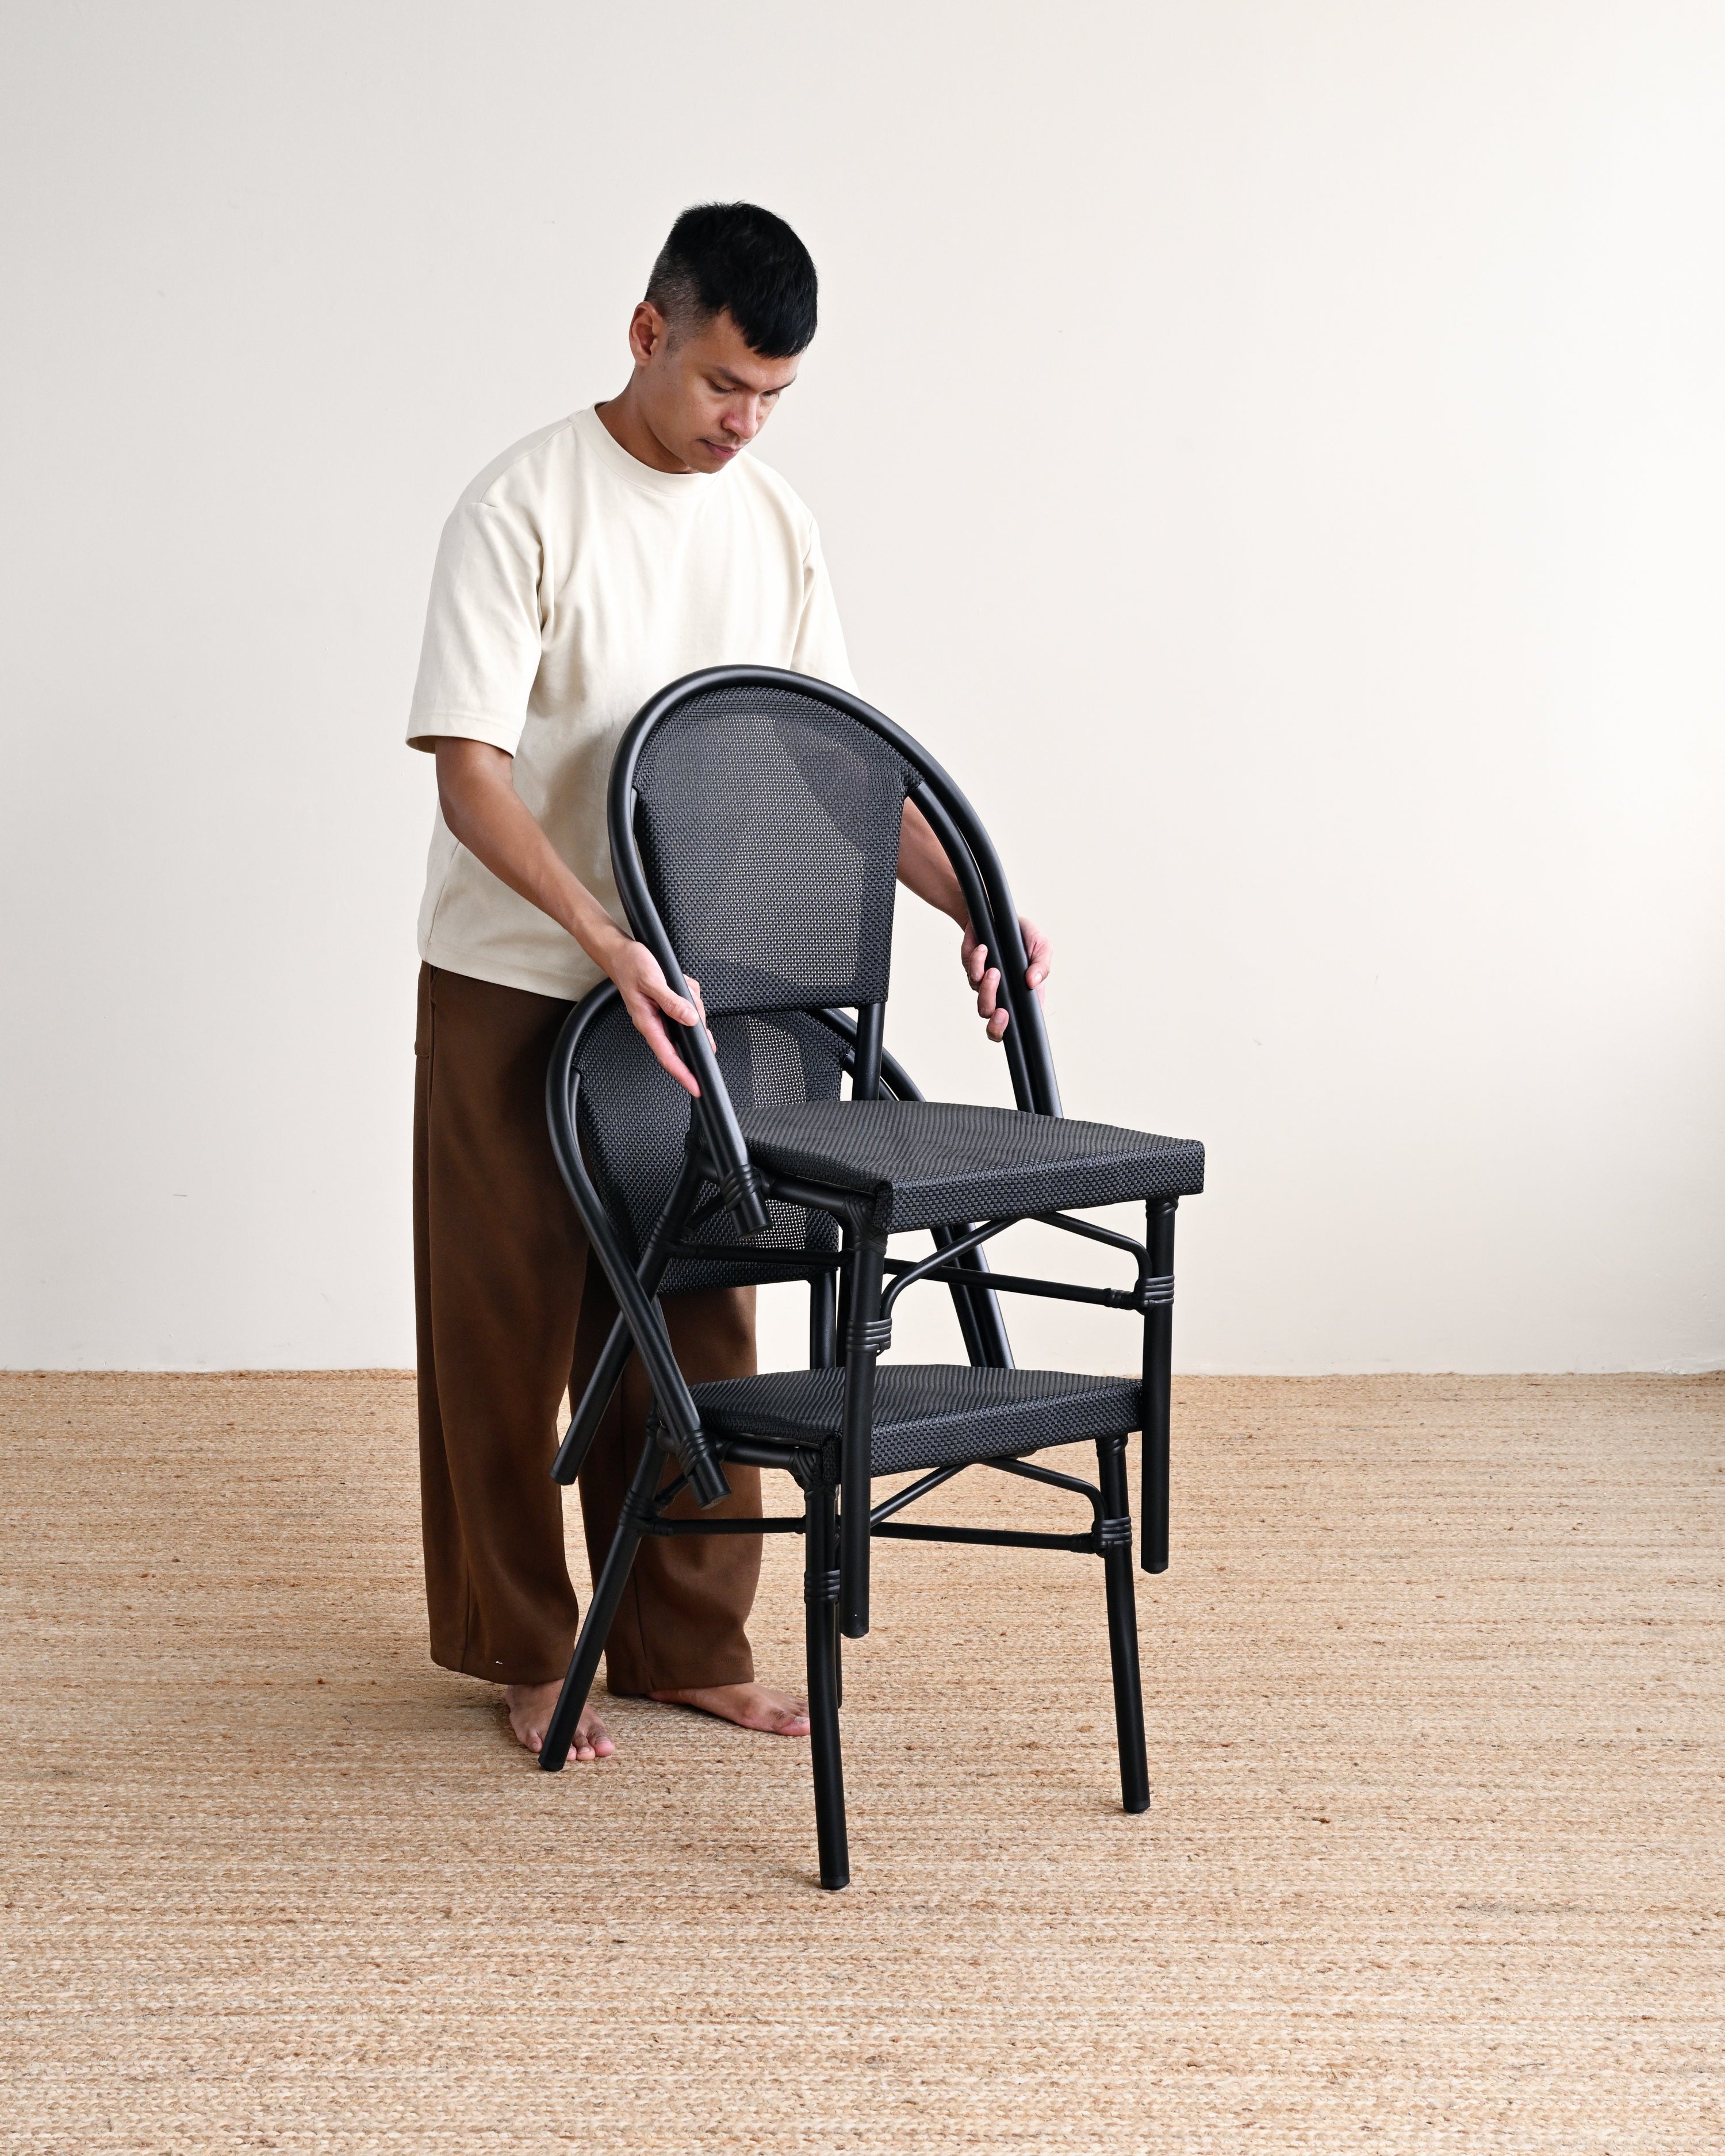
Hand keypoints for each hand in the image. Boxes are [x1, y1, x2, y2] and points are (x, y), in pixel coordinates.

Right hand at [606, 937, 711, 1095]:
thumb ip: (672, 1002)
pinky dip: (688, 992)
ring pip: (689, 1017)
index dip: (683, 1074)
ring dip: (691, 1002)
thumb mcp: (652, 981)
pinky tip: (680, 982)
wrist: (619, 951)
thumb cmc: (629, 965)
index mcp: (648, 1022)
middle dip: (694, 1025)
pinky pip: (687, 1003)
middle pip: (685, 1036)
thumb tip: (690, 1020)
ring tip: (680, 984)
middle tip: (693, 1003)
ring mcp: (661, 1013)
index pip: (668, 1056)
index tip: (696, 1087)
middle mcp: (655, 1021)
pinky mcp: (666, 1004)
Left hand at [961, 915, 1049, 1040]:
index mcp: (1024, 997)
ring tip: (995, 971)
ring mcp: (987, 988)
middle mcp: (1005, 997)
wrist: (996, 915)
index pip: (1020, 1026)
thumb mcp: (1040, 945)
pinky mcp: (972, 973)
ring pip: (983, 1005)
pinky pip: (972, 976)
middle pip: (996, 1029)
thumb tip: (1033, 982)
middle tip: (1002, 1012)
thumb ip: (1042, 965)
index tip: (1014, 1022)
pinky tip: (984, 949)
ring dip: (988, 989)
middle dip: (997, 1027)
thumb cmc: (1022, 934)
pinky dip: (977, 963)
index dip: (1015, 1032)